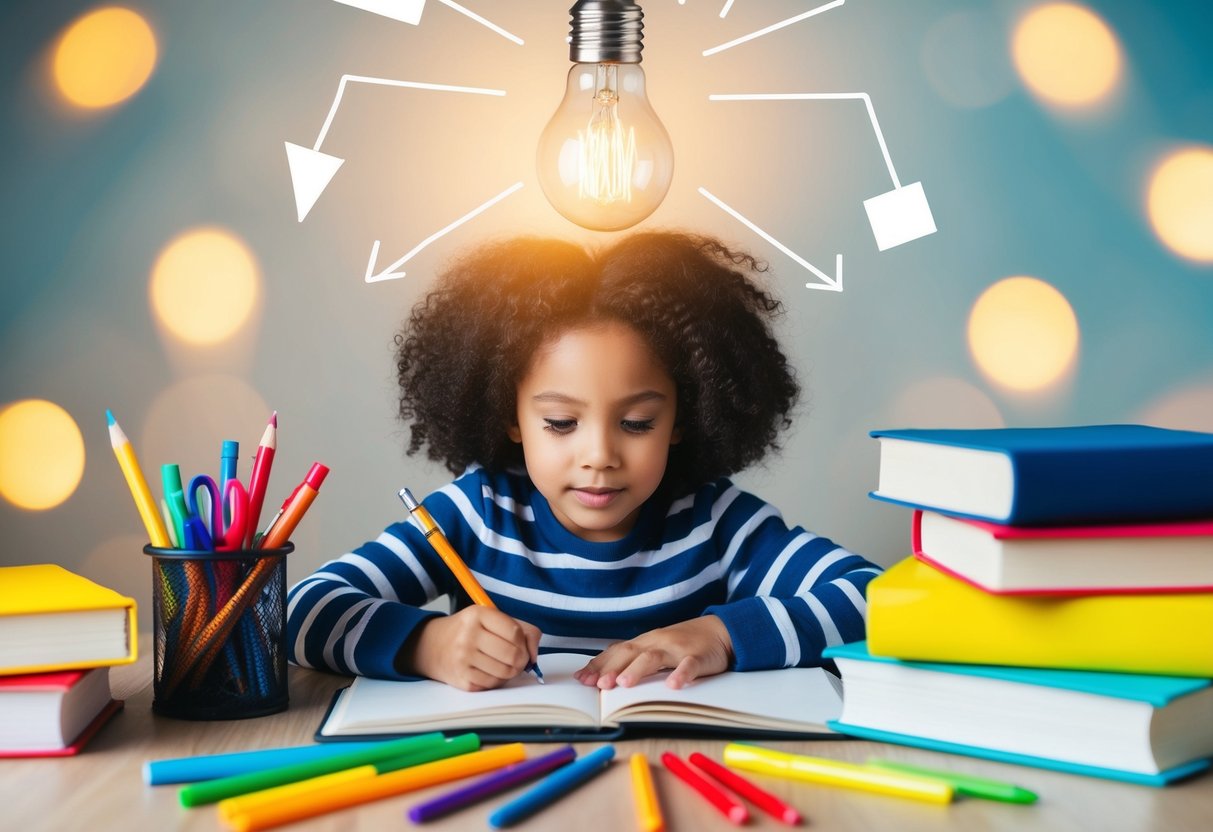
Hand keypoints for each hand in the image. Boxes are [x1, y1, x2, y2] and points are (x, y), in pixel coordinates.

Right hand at [402, 607, 540, 690]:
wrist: (433, 646)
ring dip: (510, 672)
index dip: (524, 642)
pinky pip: (493, 685)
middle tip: (518, 660)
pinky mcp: (462, 679)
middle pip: (512, 655)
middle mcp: (468, 635)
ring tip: (503, 664)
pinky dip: (497, 681)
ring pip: (505, 673)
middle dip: (522, 660)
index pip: (515, 632)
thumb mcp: (493, 619)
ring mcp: (463, 659)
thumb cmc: (471, 631)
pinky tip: (490, 671)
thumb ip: (524, 630)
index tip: (522, 645)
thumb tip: (534, 656)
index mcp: (477, 615)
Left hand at [573, 615, 732, 689]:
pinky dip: (680, 675)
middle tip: (597, 685)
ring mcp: (677, 649)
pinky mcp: (698, 656)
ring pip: (654, 657)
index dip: (598, 665)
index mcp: (645, 642)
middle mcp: (657, 642)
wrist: (719, 630)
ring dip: (637, 670)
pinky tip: (673, 686)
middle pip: (630, 653)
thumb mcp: (655, 648)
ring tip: (624, 684)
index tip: (581, 680)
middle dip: (611, 668)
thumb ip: (633, 659)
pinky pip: (688, 665)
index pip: (616, 652)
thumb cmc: (683, 643)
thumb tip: (602, 674)